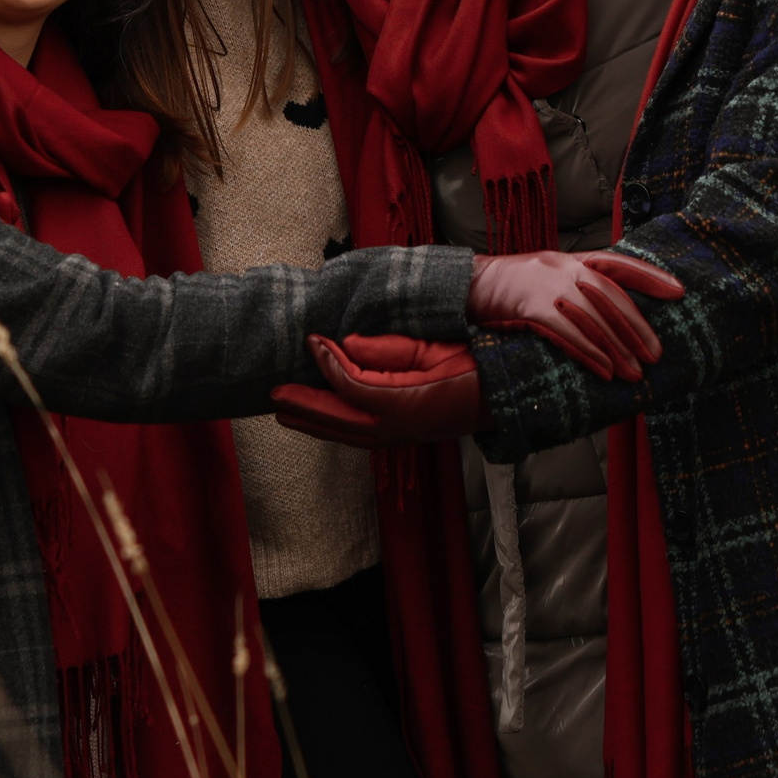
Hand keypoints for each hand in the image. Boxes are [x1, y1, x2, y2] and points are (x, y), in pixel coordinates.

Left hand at [271, 336, 485, 447]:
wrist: (503, 396)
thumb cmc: (474, 366)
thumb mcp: (432, 349)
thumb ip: (387, 349)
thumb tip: (346, 344)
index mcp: (404, 401)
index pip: (351, 384)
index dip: (327, 361)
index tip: (312, 339)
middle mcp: (396, 426)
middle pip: (338, 417)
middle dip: (304, 404)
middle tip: (274, 392)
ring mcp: (398, 436)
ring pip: (344, 434)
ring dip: (312, 423)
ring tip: (284, 411)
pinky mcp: (401, 438)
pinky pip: (357, 437)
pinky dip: (333, 430)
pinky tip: (319, 422)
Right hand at [466, 250, 683, 380]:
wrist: (468, 284)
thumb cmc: (511, 286)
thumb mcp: (548, 276)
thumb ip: (579, 287)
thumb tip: (613, 314)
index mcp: (573, 259)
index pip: (620, 264)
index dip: (651, 277)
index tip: (679, 291)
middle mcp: (564, 268)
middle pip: (611, 299)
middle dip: (637, 330)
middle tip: (655, 355)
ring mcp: (548, 286)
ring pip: (593, 320)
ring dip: (617, 350)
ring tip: (634, 373)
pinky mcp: (530, 308)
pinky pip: (567, 334)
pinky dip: (589, 354)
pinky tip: (604, 371)